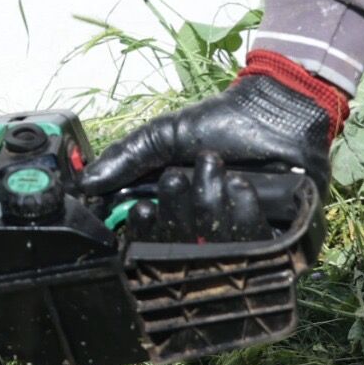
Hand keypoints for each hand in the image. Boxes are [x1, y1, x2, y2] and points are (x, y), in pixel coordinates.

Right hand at [78, 55, 346, 241]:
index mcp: (179, 214)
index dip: (141, 231)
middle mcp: (209, 234)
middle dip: (179, 211)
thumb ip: (124, 158)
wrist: (275, 113)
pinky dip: (244, 217)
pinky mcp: (280, 242)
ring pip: (216, 250)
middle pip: (181, 250)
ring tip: (221, 174)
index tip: (135, 211)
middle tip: (181, 178)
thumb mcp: (163, 137)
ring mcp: (244, 241)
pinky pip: (256, 250)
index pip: (151, 241)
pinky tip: (241, 186)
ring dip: (211, 207)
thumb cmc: (220, 124)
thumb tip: (83, 184)